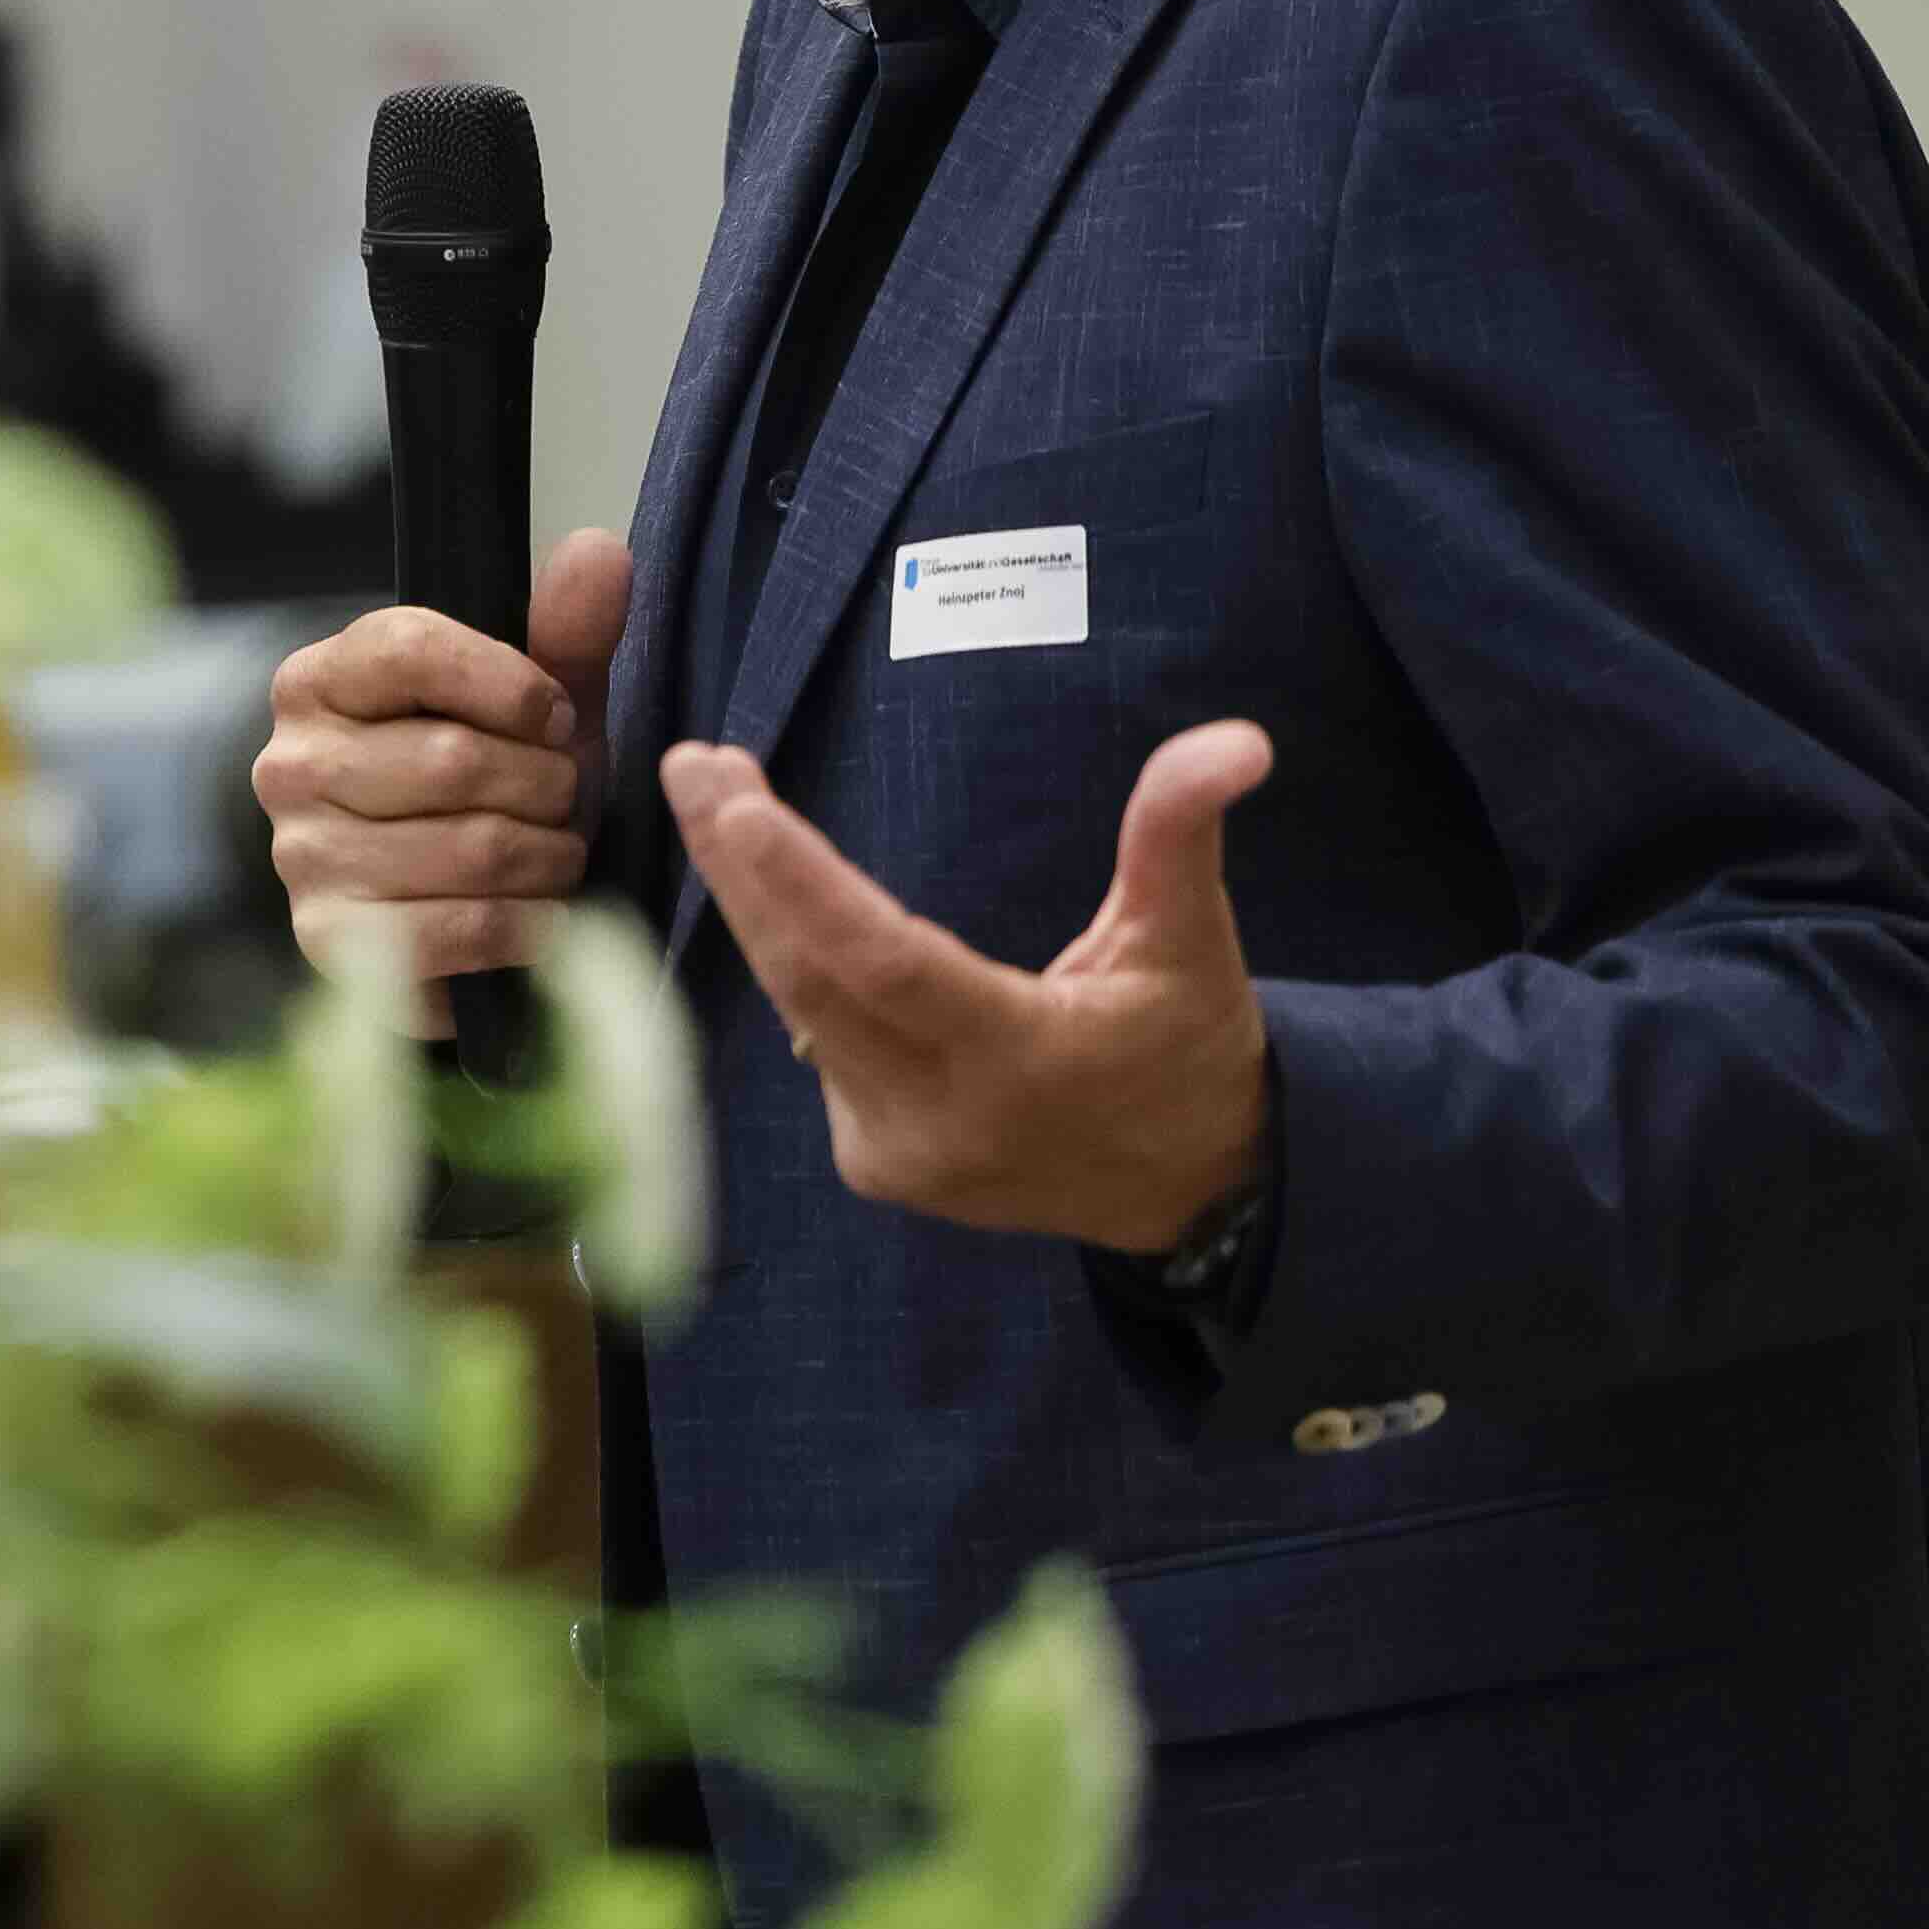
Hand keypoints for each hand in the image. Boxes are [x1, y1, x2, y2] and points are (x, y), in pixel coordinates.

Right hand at [255, 530, 633, 1033]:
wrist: (452, 912)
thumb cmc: (492, 789)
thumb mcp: (530, 704)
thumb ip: (563, 631)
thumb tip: (599, 549)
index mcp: (317, 681)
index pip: (410, 649)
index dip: (510, 684)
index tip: (555, 717)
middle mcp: (288, 765)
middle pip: (453, 759)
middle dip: (546, 785)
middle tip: (562, 800)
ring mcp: (300, 857)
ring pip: (469, 848)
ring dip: (548, 857)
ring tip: (556, 854)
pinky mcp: (330, 942)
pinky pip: (462, 927)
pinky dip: (528, 922)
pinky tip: (538, 912)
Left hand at [659, 720, 1278, 1252]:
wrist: (1186, 1189)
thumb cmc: (1187, 1045)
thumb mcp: (1193, 938)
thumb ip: (1181, 833)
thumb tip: (1237, 739)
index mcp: (1024, 1056)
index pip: (887, 962)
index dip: (803, 886)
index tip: (735, 806)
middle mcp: (946, 1117)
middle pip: (810, 977)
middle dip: (739, 866)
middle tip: (691, 763)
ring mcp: (901, 1151)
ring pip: (800, 1007)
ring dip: (753, 904)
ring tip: (715, 800)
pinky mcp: (875, 1167)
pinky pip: (817, 1049)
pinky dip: (800, 972)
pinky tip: (782, 907)